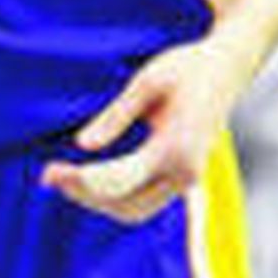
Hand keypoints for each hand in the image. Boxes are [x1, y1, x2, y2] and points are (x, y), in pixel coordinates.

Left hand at [40, 34, 245, 223]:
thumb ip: (115, 116)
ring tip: (62, 178)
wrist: (228, 67)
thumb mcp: (147, 81)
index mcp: (176, 148)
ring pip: (133, 210)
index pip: (118, 180)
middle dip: (84, 195)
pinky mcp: (182, 177)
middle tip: (49, 176)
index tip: (49, 171)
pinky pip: (142, 201)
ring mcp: (187, 179)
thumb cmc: (187, 67)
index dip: (79, 181)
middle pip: (124, 206)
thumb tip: (83, 146)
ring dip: (96, 201)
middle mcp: (185, 172)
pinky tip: (85, 178)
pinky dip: (112, 196)